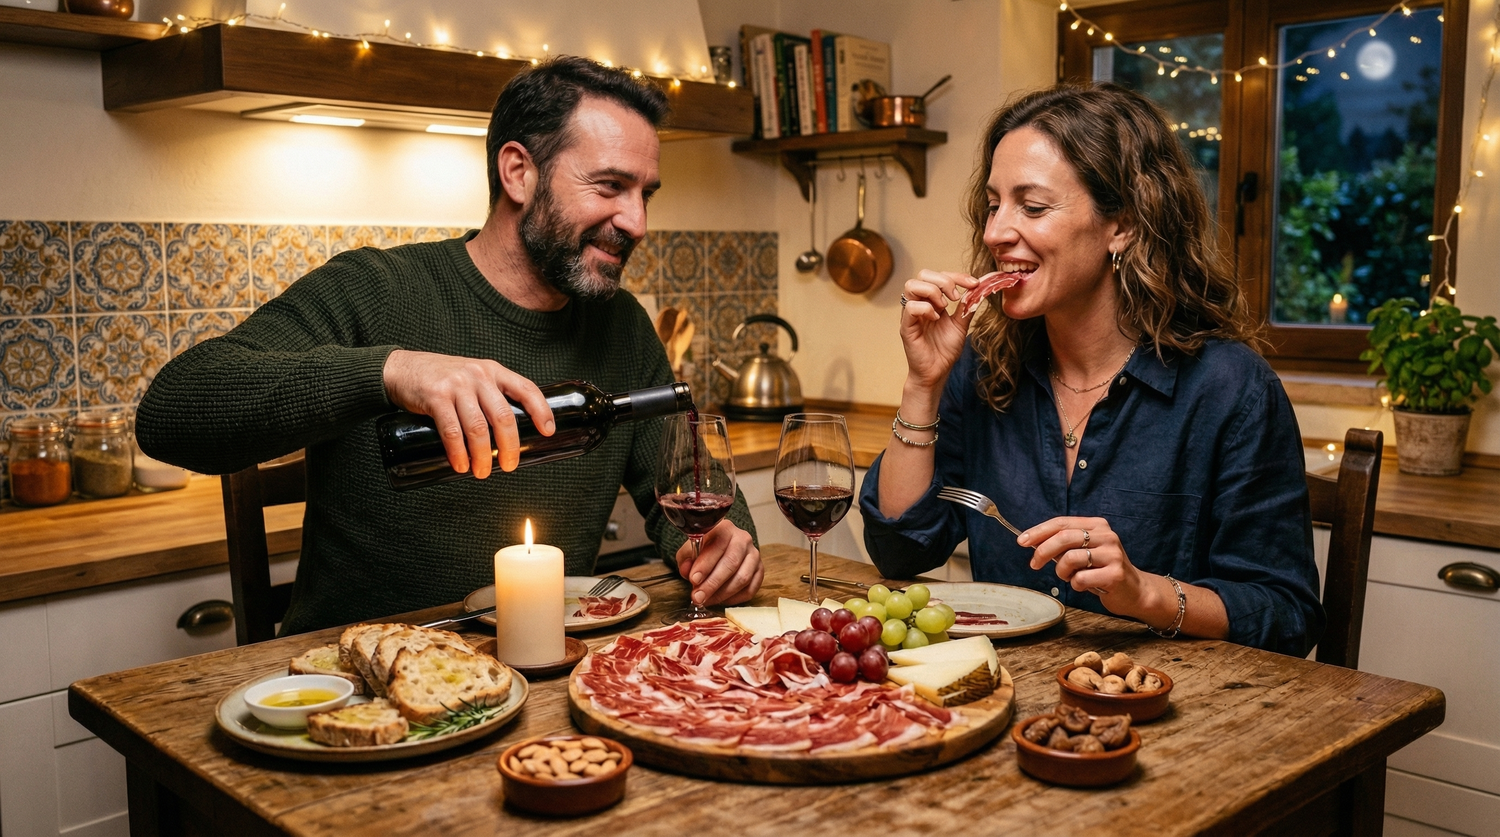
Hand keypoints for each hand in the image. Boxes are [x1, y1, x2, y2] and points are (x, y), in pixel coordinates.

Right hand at [381, 349, 554, 478]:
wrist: (402, 368)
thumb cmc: (441, 378)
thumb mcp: (472, 377)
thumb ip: (490, 395)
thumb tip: (508, 433)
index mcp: (493, 371)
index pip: (526, 389)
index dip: (541, 411)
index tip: (548, 432)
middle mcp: (478, 376)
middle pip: (503, 416)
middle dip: (509, 446)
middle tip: (509, 465)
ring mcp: (456, 386)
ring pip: (478, 428)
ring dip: (482, 455)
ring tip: (482, 471)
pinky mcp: (436, 397)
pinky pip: (452, 431)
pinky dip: (458, 452)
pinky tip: (461, 465)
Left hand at [674, 521, 762, 605]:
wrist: (723, 548)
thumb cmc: (705, 549)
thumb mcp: (691, 548)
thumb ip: (686, 558)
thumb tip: (687, 571)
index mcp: (725, 528)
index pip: (717, 545)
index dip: (705, 564)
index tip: (693, 580)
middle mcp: (743, 539)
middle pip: (731, 563)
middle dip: (712, 583)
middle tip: (698, 596)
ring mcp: (754, 555)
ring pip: (742, 578)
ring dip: (722, 593)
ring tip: (707, 600)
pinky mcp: (760, 570)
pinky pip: (750, 589)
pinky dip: (734, 598)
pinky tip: (721, 599)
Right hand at [900, 269, 980, 390]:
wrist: (937, 371)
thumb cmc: (945, 350)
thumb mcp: (961, 325)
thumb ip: (966, 307)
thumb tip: (978, 290)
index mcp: (931, 300)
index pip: (939, 276)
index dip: (957, 276)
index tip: (974, 284)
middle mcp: (919, 303)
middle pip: (923, 274)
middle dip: (944, 281)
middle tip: (955, 297)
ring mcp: (911, 314)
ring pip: (912, 285)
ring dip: (932, 292)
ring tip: (943, 307)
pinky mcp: (906, 326)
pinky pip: (911, 307)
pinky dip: (926, 309)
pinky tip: (936, 319)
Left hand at [1019, 517, 1151, 613]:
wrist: (1134, 591)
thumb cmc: (1102, 570)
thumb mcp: (1085, 551)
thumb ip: (1063, 544)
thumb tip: (1032, 542)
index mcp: (1097, 525)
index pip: (1062, 522)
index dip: (1039, 531)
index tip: (1022, 541)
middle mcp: (1106, 536)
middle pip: (1064, 537)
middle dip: (1043, 551)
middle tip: (1034, 564)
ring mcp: (1112, 554)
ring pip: (1070, 558)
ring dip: (1062, 572)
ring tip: (1069, 577)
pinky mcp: (1115, 574)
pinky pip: (1080, 579)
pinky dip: (1075, 584)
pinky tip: (1084, 585)